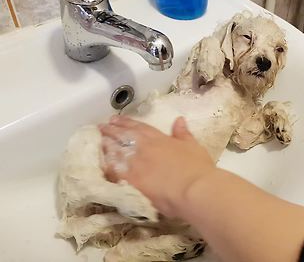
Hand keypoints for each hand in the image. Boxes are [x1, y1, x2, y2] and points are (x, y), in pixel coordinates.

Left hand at [99, 115, 216, 216]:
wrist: (193, 190)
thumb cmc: (197, 169)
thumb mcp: (193, 147)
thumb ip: (183, 134)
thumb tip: (179, 120)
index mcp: (158, 138)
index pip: (138, 127)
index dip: (126, 122)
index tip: (115, 119)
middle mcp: (143, 148)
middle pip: (123, 136)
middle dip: (111, 131)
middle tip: (102, 127)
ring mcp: (134, 164)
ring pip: (115, 152)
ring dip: (106, 146)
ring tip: (100, 142)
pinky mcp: (129, 181)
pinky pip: (113, 171)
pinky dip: (106, 166)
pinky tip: (102, 164)